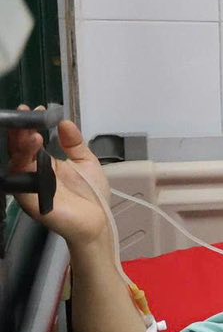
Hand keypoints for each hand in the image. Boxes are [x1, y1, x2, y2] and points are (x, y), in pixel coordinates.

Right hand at [6, 110, 113, 247]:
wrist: (98, 222)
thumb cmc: (92, 195)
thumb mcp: (86, 162)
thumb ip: (75, 143)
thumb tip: (65, 122)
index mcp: (45, 163)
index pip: (31, 141)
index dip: (31, 125)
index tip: (36, 109)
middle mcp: (33, 172)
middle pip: (19, 149)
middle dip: (20, 131)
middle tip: (26, 115)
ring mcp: (29, 186)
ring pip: (16, 162)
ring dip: (21, 146)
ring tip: (31, 134)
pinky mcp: (30, 199)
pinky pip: (19, 183)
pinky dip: (24, 168)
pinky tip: (33, 156)